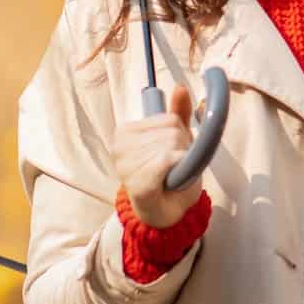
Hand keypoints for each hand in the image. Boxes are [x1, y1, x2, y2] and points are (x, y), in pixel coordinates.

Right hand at [109, 83, 204, 228]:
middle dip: (183, 149)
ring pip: (173, 146)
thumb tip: (180, 87)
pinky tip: (168, 183)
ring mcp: (126, 165)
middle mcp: (120, 146)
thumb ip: (178, 114)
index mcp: (125, 132)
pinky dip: (177, 171)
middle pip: (173, 131)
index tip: (173, 154)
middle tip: (173, 169)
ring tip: (170, 178)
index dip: (181, 136)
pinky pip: (168, 162)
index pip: (170, 119)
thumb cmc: (170, 178)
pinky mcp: (137, 183)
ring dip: (182, 163)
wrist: (165, 216)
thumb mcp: (177, 141)